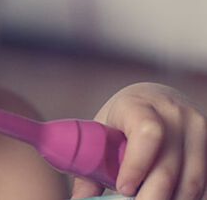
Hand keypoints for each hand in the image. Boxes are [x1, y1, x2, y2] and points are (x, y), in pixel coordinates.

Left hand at [72, 82, 205, 199]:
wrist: (154, 98)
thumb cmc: (121, 119)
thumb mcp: (102, 131)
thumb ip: (91, 165)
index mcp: (138, 105)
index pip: (148, 134)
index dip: (137, 165)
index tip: (123, 188)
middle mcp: (173, 113)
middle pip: (168, 167)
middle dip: (151, 196)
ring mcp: (197, 128)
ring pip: (190, 180)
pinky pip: (201, 181)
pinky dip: (184, 197)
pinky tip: (166, 199)